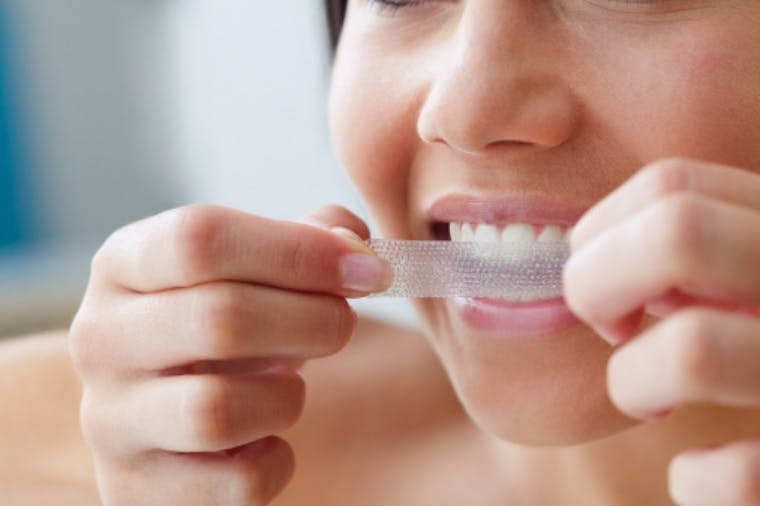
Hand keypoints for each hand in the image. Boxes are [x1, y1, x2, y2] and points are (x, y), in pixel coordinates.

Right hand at [69, 204, 389, 504]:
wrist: (164, 417)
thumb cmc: (220, 331)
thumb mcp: (251, 271)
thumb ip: (307, 241)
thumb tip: (354, 244)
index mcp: (124, 265)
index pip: (200, 238)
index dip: (298, 251)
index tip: (365, 269)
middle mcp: (101, 338)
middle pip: (219, 318)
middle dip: (312, 320)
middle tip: (344, 324)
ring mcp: (110, 420)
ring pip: (220, 409)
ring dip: (286, 396)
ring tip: (289, 386)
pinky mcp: (136, 489)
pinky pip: (237, 482)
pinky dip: (276, 461)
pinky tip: (266, 439)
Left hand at [564, 158, 759, 504]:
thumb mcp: (745, 273)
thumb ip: (693, 252)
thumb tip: (593, 254)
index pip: (670, 187)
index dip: (603, 234)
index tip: (608, 286)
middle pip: (675, 232)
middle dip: (597, 285)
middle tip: (609, 329)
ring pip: (692, 350)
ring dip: (633, 382)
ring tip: (649, 401)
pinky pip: (741, 477)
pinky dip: (696, 481)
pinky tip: (698, 474)